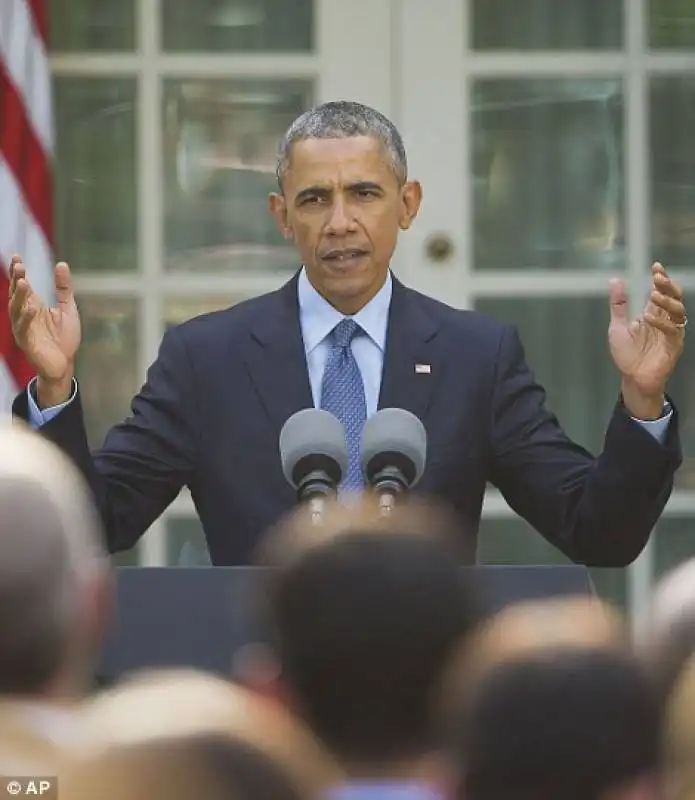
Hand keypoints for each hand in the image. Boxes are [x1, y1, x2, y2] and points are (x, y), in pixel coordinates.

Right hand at [8, 255, 80, 398]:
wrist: (65, 363)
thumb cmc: (64, 337)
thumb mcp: (67, 308)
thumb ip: (63, 288)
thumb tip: (61, 263)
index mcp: (33, 305)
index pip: (22, 286)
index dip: (18, 272)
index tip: (16, 256)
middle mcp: (25, 315)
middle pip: (17, 295)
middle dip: (17, 280)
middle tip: (19, 266)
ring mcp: (24, 328)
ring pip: (17, 310)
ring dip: (19, 296)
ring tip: (24, 282)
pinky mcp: (27, 342)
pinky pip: (24, 329)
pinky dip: (26, 318)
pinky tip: (32, 308)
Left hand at [609, 262, 685, 418]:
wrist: (632, 378)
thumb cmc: (627, 354)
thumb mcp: (618, 326)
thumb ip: (618, 305)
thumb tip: (615, 280)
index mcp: (654, 314)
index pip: (661, 291)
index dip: (661, 278)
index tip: (655, 266)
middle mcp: (665, 320)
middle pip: (674, 297)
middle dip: (667, 285)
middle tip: (658, 277)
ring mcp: (671, 333)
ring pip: (678, 311)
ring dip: (666, 301)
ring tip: (653, 295)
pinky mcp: (673, 346)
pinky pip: (672, 331)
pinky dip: (661, 323)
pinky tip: (648, 317)